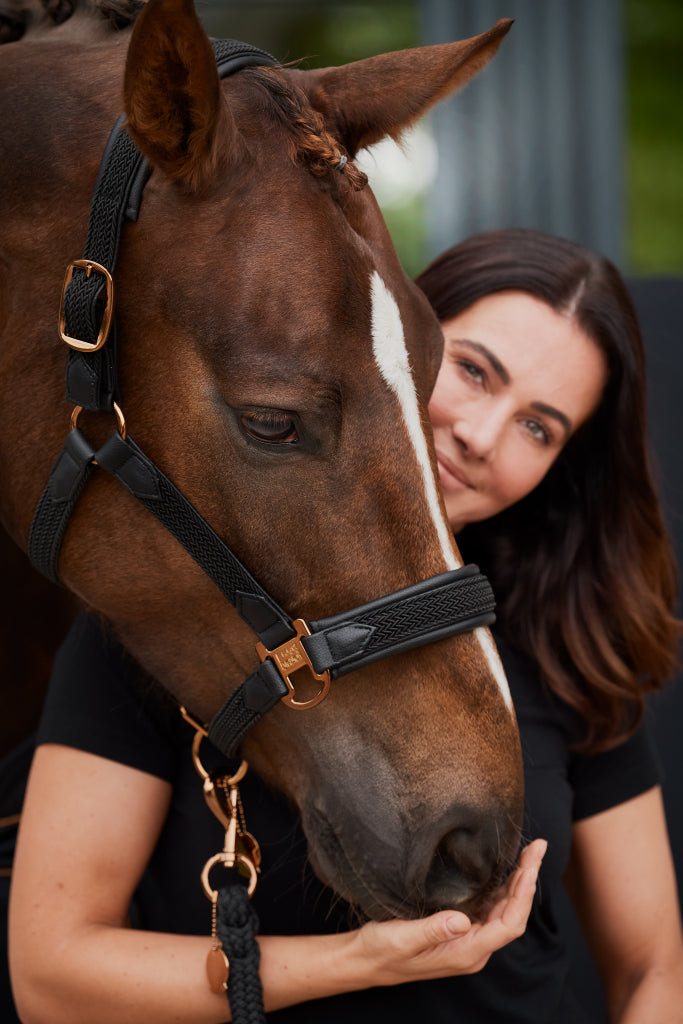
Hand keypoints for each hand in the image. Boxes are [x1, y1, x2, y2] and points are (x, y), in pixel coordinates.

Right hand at [354, 838, 546, 985]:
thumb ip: (433, 930)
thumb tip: (463, 920)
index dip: (523, 895)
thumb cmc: (381, 951)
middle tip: (537, 847)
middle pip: (512, 914)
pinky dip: (500, 887)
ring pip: (502, 911)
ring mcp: (467, 939)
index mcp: (466, 953)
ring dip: (517, 883)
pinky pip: (488, 909)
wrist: (364, 960)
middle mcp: (473, 948)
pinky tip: (501, 870)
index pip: (508, 925)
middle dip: (527, 880)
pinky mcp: (458, 930)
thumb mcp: (402, 938)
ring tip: (528, 853)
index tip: (531, 866)